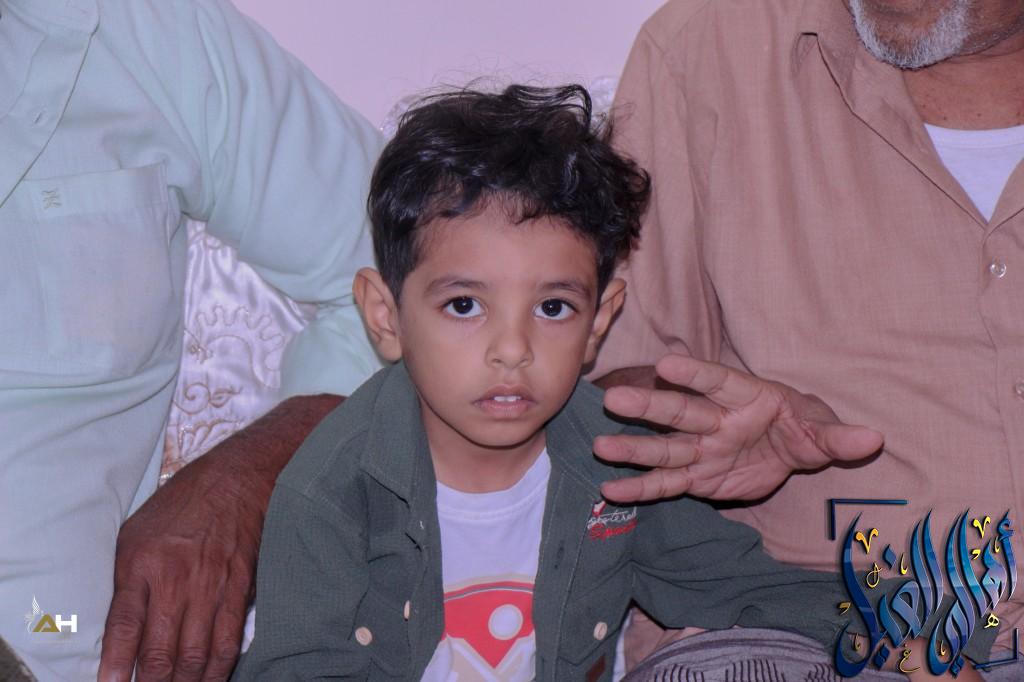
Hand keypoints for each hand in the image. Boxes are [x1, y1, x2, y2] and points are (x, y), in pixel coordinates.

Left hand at [99, 453, 261, 681]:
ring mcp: (211, 586)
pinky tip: (208, 681)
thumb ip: (124, 580)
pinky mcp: (240, 589)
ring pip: (195, 654)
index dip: (115, 665)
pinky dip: (218, 669)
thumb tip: (114, 627)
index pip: (123, 627)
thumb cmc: (180, 507)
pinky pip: (228, 641)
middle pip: (161, 651)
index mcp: (141, 564)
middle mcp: (176, 579)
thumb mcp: (135, 534)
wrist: (235, 480)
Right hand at [594, 354, 882, 501]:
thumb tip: (872, 439)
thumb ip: (838, 437)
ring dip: (632, 448)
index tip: (667, 365)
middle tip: (614, 399)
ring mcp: (701, 450)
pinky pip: (666, 484)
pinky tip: (610, 489)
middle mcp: (715, 421)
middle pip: (679, 413)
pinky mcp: (696, 479)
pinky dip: (640, 487)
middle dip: (649, 408)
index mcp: (744, 398)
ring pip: (663, 449)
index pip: (717, 382)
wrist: (787, 451)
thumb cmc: (801, 429)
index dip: (694, 374)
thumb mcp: (821, 432)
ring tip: (600, 447)